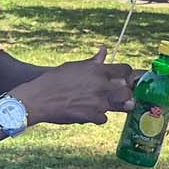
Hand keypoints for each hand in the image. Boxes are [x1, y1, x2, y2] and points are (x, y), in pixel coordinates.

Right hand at [16, 51, 137, 126]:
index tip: (125, 78)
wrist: (40, 98)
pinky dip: (98, 117)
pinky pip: (104, 118)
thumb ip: (93, 62)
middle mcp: (101, 85)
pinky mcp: (92, 116)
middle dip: (124, 93)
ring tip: (103, 104)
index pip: (125, 70)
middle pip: (126, 90)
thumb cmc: (55, 80)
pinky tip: (88, 112)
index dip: (127, 75)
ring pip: (120, 105)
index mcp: (97, 70)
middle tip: (118, 95)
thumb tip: (104, 51)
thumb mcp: (74, 66)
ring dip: (114, 105)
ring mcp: (98, 102)